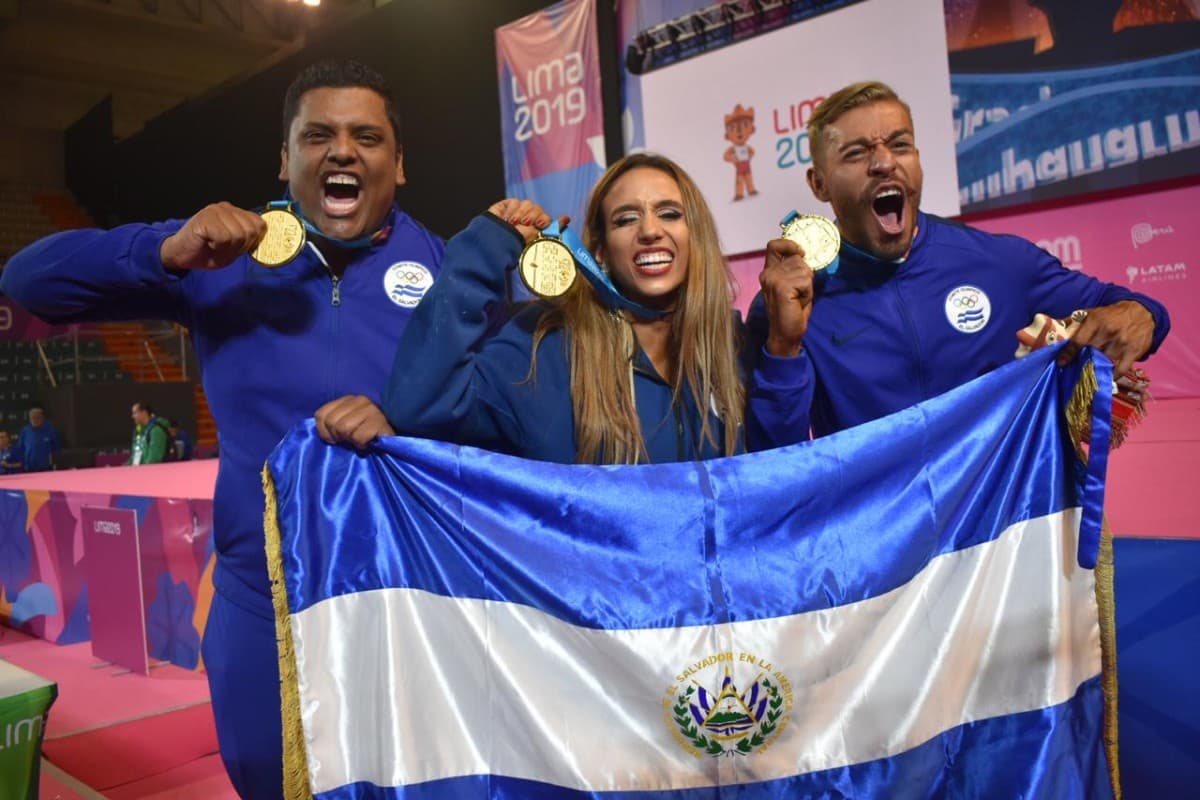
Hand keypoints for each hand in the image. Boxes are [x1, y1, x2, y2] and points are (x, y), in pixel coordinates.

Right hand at [160, 202, 267, 270]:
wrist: (179, 254)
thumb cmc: (206, 251)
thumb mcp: (233, 249)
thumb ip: (248, 241)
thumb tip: (263, 239)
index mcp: (236, 213)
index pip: (260, 224)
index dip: (253, 241)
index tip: (237, 247)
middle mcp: (227, 208)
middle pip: (251, 231)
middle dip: (240, 246)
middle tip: (223, 247)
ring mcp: (216, 211)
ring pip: (238, 235)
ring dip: (227, 248)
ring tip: (214, 245)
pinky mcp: (206, 218)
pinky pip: (224, 237)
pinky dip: (217, 247)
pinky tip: (208, 243)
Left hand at [314, 395, 394, 449]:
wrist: (394, 440)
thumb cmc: (366, 434)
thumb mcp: (345, 425)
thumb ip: (331, 423)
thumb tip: (321, 431)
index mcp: (347, 399)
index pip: (321, 415)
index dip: (324, 432)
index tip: (336, 438)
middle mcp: (360, 400)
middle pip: (332, 422)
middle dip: (338, 436)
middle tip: (350, 439)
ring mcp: (371, 409)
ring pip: (344, 428)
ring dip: (351, 440)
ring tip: (359, 440)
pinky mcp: (380, 421)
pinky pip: (359, 437)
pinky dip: (361, 444)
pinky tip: (369, 442)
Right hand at [488, 199, 553, 243]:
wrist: (497, 240)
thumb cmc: (514, 245)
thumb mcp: (536, 238)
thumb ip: (552, 227)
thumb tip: (567, 219)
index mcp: (537, 230)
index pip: (546, 218)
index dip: (544, 219)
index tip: (539, 224)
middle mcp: (528, 220)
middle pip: (537, 209)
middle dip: (532, 217)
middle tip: (524, 224)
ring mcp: (517, 212)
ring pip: (527, 204)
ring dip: (521, 215)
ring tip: (513, 225)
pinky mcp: (507, 206)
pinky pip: (515, 202)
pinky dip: (511, 211)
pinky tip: (506, 219)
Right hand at [759, 237, 813, 356]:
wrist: (785, 334)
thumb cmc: (791, 311)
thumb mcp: (792, 285)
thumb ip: (794, 269)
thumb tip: (805, 255)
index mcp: (769, 271)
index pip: (775, 245)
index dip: (790, 244)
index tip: (801, 252)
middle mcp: (768, 273)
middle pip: (798, 258)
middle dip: (805, 274)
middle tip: (799, 292)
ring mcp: (773, 279)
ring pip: (804, 269)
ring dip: (807, 285)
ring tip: (798, 298)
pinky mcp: (781, 287)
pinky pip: (805, 280)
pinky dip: (807, 292)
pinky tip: (799, 302)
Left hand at [1056, 300, 1154, 374]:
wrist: (1142, 312)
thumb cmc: (1111, 315)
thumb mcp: (1093, 314)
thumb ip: (1075, 323)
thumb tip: (1055, 328)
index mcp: (1096, 321)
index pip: (1078, 341)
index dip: (1068, 354)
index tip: (1061, 363)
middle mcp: (1109, 331)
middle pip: (1091, 353)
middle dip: (1082, 361)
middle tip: (1075, 369)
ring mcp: (1122, 342)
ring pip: (1104, 362)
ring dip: (1096, 367)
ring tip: (1090, 372)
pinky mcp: (1134, 351)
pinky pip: (1121, 369)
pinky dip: (1113, 375)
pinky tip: (1107, 376)